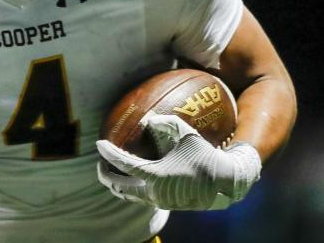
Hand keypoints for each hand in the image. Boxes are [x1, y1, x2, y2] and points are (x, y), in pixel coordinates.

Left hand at [96, 111, 260, 210]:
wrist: (224, 183)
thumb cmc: (204, 155)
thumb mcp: (186, 133)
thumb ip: (165, 122)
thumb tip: (147, 119)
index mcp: (156, 175)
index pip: (123, 164)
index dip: (108, 153)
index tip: (99, 143)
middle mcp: (154, 192)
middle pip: (118, 186)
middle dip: (104, 174)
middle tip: (100, 161)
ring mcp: (159, 201)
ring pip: (127, 196)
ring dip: (116, 184)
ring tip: (110, 170)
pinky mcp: (165, 205)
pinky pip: (140, 199)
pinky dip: (129, 189)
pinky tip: (130, 178)